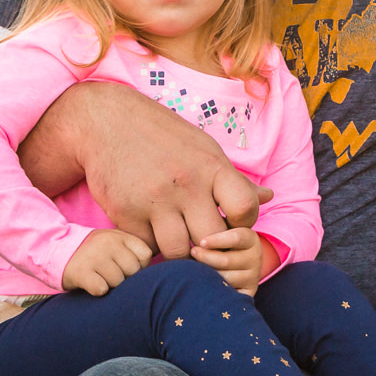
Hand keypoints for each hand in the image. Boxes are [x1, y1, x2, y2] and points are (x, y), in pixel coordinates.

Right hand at [18, 81, 272, 261]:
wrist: (107, 122)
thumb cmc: (164, 137)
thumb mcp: (204, 149)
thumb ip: (234, 179)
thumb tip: (268, 197)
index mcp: (211, 166)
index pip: (246, 208)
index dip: (243, 222)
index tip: (230, 221)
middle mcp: (185, 185)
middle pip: (213, 238)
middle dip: (212, 246)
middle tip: (205, 243)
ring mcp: (154, 201)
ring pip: (178, 252)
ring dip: (180, 252)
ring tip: (179, 240)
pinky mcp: (124, 214)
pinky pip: (146, 248)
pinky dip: (151, 246)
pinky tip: (152, 233)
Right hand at [62, 227, 152, 295]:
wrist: (56, 248)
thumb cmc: (94, 251)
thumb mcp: (114, 242)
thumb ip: (133, 250)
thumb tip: (155, 274)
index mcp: (120, 235)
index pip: (145, 255)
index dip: (139, 266)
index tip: (126, 266)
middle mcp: (109, 243)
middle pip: (133, 271)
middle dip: (125, 278)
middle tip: (111, 274)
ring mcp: (94, 257)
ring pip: (118, 282)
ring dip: (111, 285)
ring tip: (100, 277)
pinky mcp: (81, 272)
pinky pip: (101, 289)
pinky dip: (98, 290)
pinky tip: (91, 283)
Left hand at [193, 225, 265, 294]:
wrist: (234, 264)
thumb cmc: (220, 244)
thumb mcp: (221, 230)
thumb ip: (212, 227)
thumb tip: (198, 239)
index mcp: (250, 238)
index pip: (236, 238)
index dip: (216, 240)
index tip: (201, 242)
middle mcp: (255, 257)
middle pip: (226, 260)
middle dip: (205, 258)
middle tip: (192, 253)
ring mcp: (252, 277)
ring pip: (224, 278)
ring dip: (206, 275)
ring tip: (194, 270)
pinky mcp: (247, 293)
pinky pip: (227, 294)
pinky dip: (214, 290)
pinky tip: (204, 285)